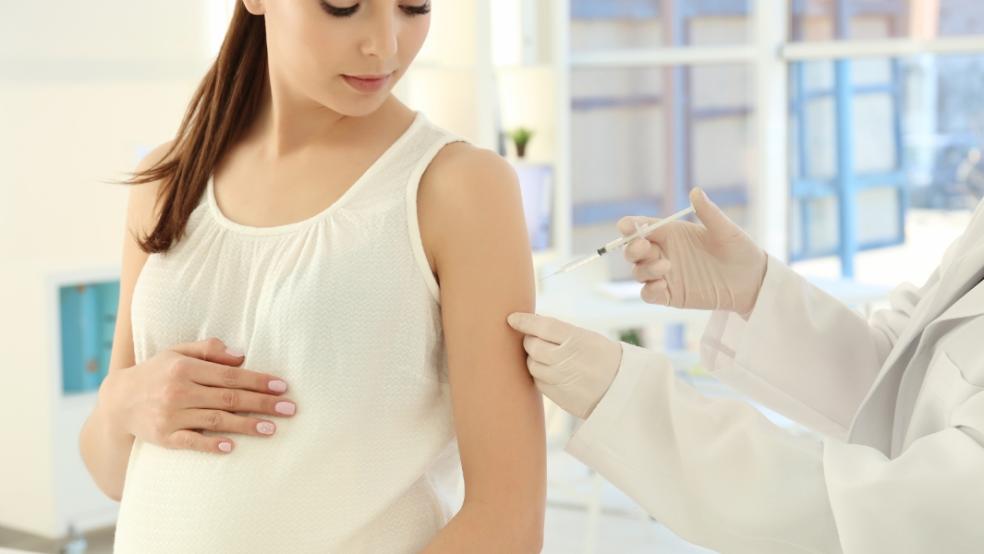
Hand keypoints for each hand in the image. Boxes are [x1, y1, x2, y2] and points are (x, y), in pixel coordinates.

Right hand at [101, 338, 296, 453]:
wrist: (119, 400)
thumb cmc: (157, 372)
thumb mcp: (178, 352)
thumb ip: (209, 350)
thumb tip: (242, 356)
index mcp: (185, 368)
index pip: (231, 376)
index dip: (258, 381)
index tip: (282, 387)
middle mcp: (179, 391)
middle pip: (229, 398)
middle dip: (262, 403)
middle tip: (289, 409)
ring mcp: (171, 415)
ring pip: (216, 420)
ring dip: (246, 425)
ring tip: (272, 429)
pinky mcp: (164, 437)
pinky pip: (191, 442)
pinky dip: (210, 445)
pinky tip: (230, 447)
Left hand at [507, 313, 621, 418]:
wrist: (623, 391)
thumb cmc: (605, 359)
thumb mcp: (589, 338)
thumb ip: (561, 333)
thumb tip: (531, 323)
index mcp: (577, 339)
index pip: (542, 326)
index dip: (524, 321)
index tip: (512, 318)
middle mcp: (566, 359)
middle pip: (532, 346)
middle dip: (529, 341)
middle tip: (535, 339)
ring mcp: (561, 379)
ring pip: (532, 365)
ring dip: (533, 359)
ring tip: (546, 356)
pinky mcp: (558, 396)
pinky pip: (538, 382)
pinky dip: (539, 375)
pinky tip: (551, 371)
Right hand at [619, 187, 767, 317]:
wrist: (752, 280)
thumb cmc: (739, 250)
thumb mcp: (725, 230)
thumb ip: (708, 213)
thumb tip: (695, 192)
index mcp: (672, 233)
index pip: (643, 227)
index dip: (631, 226)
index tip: (627, 226)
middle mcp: (664, 252)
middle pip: (633, 250)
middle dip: (632, 248)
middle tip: (643, 246)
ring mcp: (665, 275)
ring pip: (638, 272)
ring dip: (644, 269)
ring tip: (665, 265)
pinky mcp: (670, 295)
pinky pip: (648, 294)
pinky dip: (648, 290)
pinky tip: (660, 286)